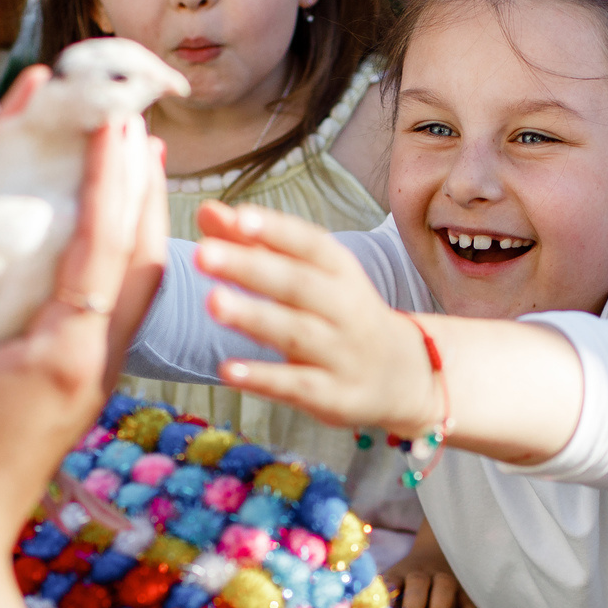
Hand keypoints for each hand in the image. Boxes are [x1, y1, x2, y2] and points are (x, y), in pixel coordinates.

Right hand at [0, 117, 160, 607]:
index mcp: (67, 351)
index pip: (102, 245)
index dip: (110, 178)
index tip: (116, 121)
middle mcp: (95, 360)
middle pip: (141, 259)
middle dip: (142, 188)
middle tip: (138, 126)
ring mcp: (92, 377)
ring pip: (136, 285)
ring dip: (138, 222)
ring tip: (136, 166)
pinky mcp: (77, 388)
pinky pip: (114, 308)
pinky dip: (116, 259)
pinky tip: (98, 238)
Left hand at [193, 201, 441, 435]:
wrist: (404, 376)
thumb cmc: (340, 315)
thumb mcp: (311, 276)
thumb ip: (257, 245)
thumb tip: (207, 212)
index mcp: (341, 272)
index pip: (311, 244)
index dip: (277, 230)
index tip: (239, 217)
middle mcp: (346, 309)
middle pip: (298, 285)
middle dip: (251, 268)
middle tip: (203, 254)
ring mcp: (343, 354)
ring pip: (297, 333)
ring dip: (254, 317)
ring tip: (212, 302)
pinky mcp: (335, 396)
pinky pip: (297, 386)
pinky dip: (264, 378)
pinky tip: (227, 370)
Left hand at [385, 524, 480, 607]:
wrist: (437, 551)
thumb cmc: (408, 582)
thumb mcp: (394, 584)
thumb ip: (384, 604)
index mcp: (400, 574)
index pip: (391, 583)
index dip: (387, 599)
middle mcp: (423, 573)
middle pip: (417, 583)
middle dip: (413, 607)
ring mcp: (447, 579)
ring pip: (444, 588)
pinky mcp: (467, 590)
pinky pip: (470, 603)